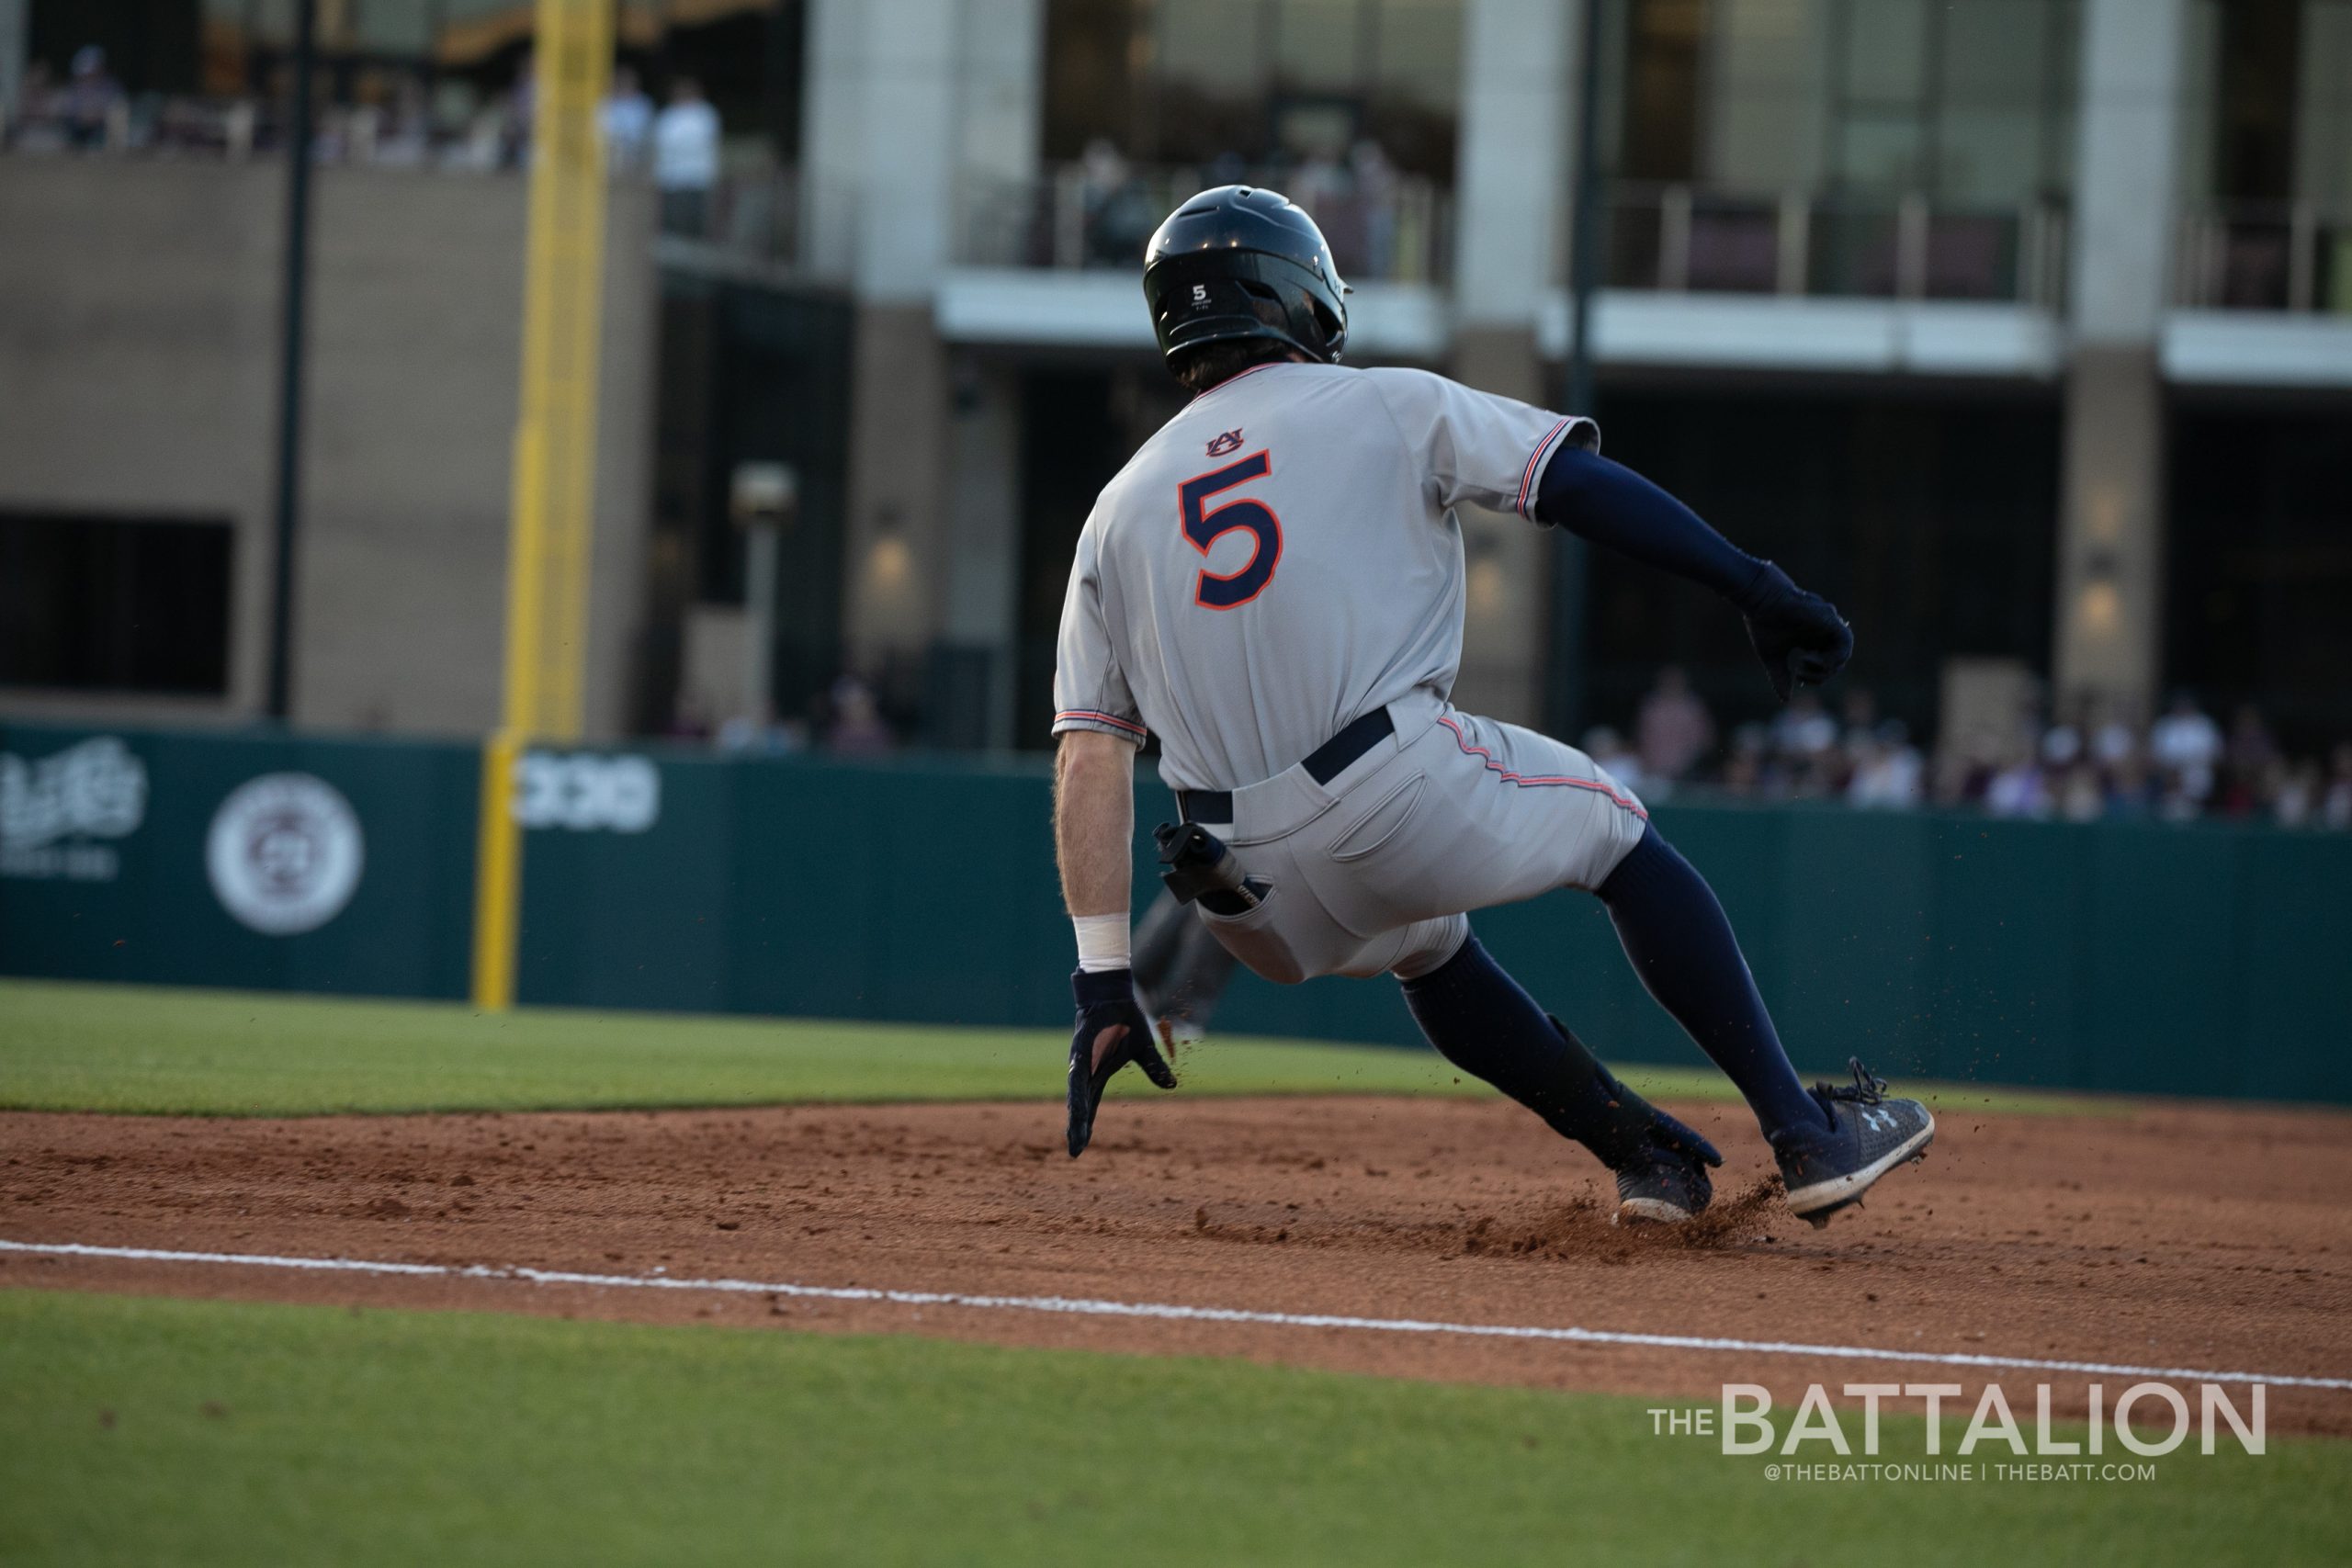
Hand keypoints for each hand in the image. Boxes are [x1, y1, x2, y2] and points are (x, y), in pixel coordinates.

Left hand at [1066, 968, 1177, 1156]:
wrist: (1116, 993)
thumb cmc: (1125, 1018)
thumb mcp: (1144, 1049)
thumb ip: (1154, 1068)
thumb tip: (1172, 1086)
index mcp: (1098, 1074)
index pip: (1089, 1107)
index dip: (1085, 1127)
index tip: (1078, 1150)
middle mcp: (1085, 1071)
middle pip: (1080, 1106)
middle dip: (1077, 1129)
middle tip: (1074, 1152)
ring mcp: (1081, 1060)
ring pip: (1077, 1093)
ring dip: (1076, 1114)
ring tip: (1075, 1135)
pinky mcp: (1081, 1048)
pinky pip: (1078, 1070)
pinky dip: (1076, 1085)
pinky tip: (1074, 1103)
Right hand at [1738, 562, 1852, 701]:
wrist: (1761, 600)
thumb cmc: (1764, 624)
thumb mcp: (1773, 658)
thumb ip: (1781, 678)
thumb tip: (1785, 700)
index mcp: (1812, 640)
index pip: (1825, 666)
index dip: (1815, 677)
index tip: (1797, 677)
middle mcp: (1824, 633)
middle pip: (1836, 662)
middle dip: (1821, 674)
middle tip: (1799, 673)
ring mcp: (1829, 625)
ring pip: (1843, 653)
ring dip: (1827, 666)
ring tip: (1804, 664)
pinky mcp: (1831, 619)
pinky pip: (1844, 641)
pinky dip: (1832, 655)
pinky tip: (1810, 657)